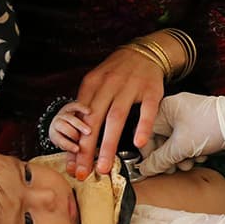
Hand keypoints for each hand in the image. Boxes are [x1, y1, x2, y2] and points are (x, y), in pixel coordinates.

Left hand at [48, 101, 91, 152]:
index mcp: (55, 135)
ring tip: (89, 131)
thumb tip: (79, 170)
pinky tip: (89, 112)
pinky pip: (75, 105)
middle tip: (84, 140)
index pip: (60, 140)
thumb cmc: (67, 138)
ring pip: (70, 118)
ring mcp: (64, 114)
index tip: (78, 150)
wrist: (61, 121)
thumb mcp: (68, 145)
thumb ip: (74, 155)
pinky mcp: (70, 106)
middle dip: (73, 134)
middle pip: (64, 128)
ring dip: (79, 125)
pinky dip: (81, 108)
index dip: (68, 145)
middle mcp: (58, 124)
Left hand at [71, 39, 168, 178]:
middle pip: (94, 120)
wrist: (144, 51)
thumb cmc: (118, 72)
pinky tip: (139, 143)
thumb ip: (87, 106)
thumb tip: (76, 136)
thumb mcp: (97, 83)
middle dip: (87, 149)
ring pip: (117, 117)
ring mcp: (131, 87)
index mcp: (92, 84)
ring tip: (104, 166)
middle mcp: (109, 84)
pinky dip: (143, 126)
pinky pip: (147, 110)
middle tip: (84, 172)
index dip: (74, 142)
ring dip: (109, 144)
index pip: (80, 118)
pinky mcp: (152, 90)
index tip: (72, 164)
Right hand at [137, 93, 224, 176]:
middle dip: (169, 157)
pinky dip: (192, 152)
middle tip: (173, 169)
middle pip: (162, 140)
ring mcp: (188, 117)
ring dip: (181, 157)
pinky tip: (200, 157)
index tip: (153, 166)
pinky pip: (188, 141)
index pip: (147, 133)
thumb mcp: (181, 147)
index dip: (149, 153)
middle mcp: (175, 110)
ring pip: (176, 143)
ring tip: (189, 164)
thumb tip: (146, 169)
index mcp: (165, 108)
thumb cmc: (210, 126)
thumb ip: (160, 160)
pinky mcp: (199, 125)